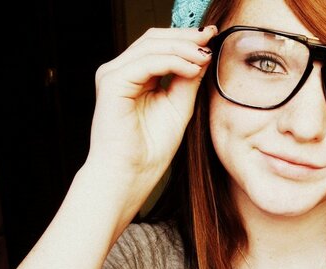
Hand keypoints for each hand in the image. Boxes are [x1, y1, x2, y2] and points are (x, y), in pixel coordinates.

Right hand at [86, 26, 216, 185]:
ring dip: (182, 48)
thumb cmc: (151, 149)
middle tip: (211, 37)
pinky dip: (172, 62)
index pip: (159, 45)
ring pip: (150, 46)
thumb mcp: (179, 108)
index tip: (212, 37)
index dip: (186, 38)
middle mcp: (121, 71)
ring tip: (205, 57)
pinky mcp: (112, 83)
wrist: (131, 175)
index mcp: (135, 76)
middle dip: (185, 37)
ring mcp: (113, 75)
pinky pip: (146, 63)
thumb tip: (203, 56)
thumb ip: (187, 81)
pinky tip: (192, 69)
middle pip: (153, 38)